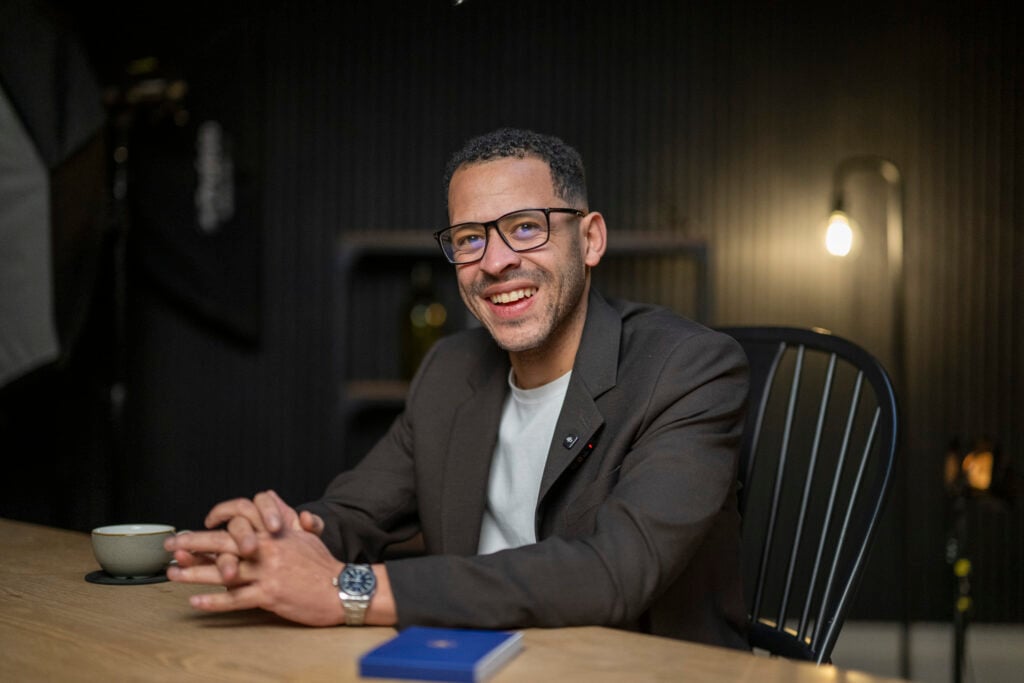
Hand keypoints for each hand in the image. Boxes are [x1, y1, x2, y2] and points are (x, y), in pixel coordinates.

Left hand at [167, 520, 346, 625]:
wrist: (341, 589)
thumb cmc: (323, 563)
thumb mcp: (306, 533)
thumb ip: (286, 516)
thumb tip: (273, 497)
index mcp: (275, 533)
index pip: (243, 517)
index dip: (222, 516)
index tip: (207, 521)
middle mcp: (268, 549)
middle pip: (224, 542)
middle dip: (194, 542)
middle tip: (171, 545)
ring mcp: (268, 572)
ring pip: (224, 571)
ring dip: (195, 572)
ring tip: (173, 573)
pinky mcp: (270, 595)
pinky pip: (236, 599)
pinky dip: (214, 601)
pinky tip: (196, 601)